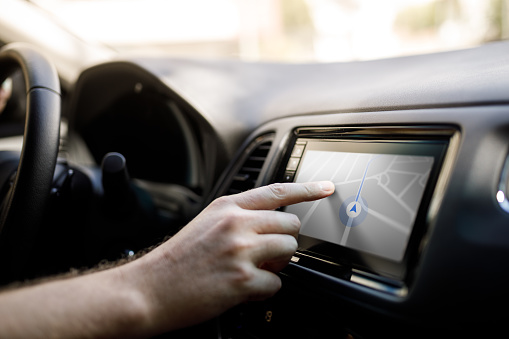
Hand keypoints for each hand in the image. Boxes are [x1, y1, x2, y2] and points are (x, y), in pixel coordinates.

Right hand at [125, 181, 334, 332]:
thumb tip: (270, 223)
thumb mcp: (206, 223)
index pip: (276, 192)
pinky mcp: (243, 280)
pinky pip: (277, 283)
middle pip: (291, 226)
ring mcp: (241, 251)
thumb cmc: (177, 259)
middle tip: (264, 254)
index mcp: (227, 207)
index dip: (307, 189)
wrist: (149, 289)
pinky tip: (243, 289)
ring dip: (276, 265)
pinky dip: (264, 290)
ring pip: (289, 252)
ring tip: (251, 270)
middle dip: (284, 242)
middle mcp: (236, 224)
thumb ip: (238, 217)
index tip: (327, 188)